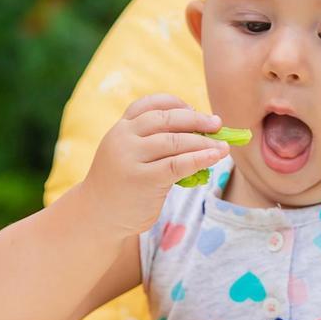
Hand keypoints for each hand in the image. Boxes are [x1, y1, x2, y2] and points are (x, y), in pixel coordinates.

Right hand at [80, 93, 228, 235]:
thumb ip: (153, 142)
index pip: (151, 104)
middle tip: (217, 124)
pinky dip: (201, 158)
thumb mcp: (129, 154)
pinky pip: (179, 164)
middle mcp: (124, 138)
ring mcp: (131, 158)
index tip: (195, 110)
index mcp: (121, 128)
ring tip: (223, 146)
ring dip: (204, 141)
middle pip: (167, 119)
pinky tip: (215, 156)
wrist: (97, 216)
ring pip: (176, 141)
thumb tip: (201, 133)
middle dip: (196, 120)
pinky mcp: (143, 180)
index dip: (176, 103)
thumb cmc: (122, 184)